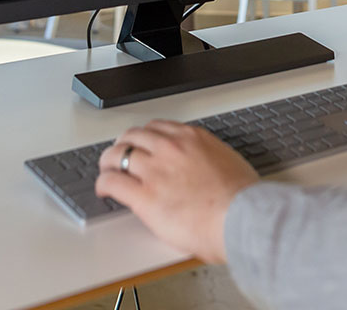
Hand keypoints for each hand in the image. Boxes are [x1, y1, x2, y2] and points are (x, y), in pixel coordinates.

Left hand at [95, 121, 259, 263]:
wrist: (242, 219)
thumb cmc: (242, 200)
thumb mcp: (228, 163)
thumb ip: (209, 159)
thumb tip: (205, 169)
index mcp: (193, 138)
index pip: (158, 127)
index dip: (145, 137)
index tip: (142, 145)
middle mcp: (171, 148)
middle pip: (133, 136)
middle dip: (124, 145)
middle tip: (120, 156)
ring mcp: (155, 170)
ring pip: (118, 155)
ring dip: (109, 162)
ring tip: (107, 171)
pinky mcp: (144, 196)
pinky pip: (112, 182)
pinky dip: (103, 184)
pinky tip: (104, 190)